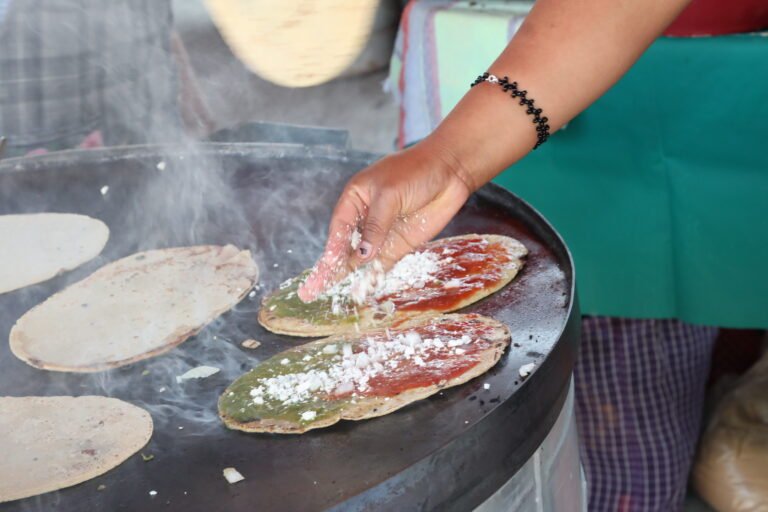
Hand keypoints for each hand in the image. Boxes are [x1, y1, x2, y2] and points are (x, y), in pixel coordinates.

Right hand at [297, 136, 474, 301]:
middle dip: (328, 270)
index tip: (324, 268)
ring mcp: (382, 233)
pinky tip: (360, 291)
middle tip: (309, 292)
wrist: (450, 170)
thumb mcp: (390, 195)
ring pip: (360, 260)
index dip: (331, 250)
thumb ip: (376, 226)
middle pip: (343, 248)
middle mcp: (365, 218)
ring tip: (329, 297)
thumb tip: (361, 255)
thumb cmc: (415, 171)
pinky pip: (381, 264)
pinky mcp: (400, 244)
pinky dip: (372, 277)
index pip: (339, 229)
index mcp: (355, 199)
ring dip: (347, 278)